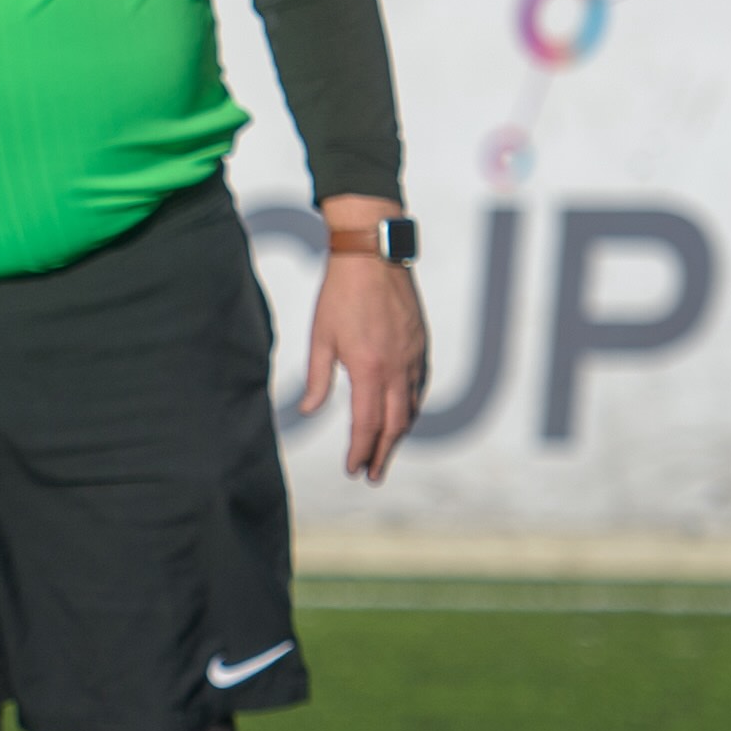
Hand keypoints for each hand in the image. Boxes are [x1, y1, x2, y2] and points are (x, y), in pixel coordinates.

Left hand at [300, 206, 428, 484]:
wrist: (373, 255)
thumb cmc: (340, 294)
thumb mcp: (320, 337)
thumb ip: (316, 378)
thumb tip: (309, 411)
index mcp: (369, 369)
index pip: (367, 424)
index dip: (360, 451)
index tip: (352, 470)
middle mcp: (397, 368)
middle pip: (395, 425)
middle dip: (383, 454)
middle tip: (372, 475)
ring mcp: (414, 357)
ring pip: (411, 408)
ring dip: (399, 435)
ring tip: (384, 452)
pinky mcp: (422, 345)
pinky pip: (420, 387)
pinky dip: (412, 408)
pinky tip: (403, 415)